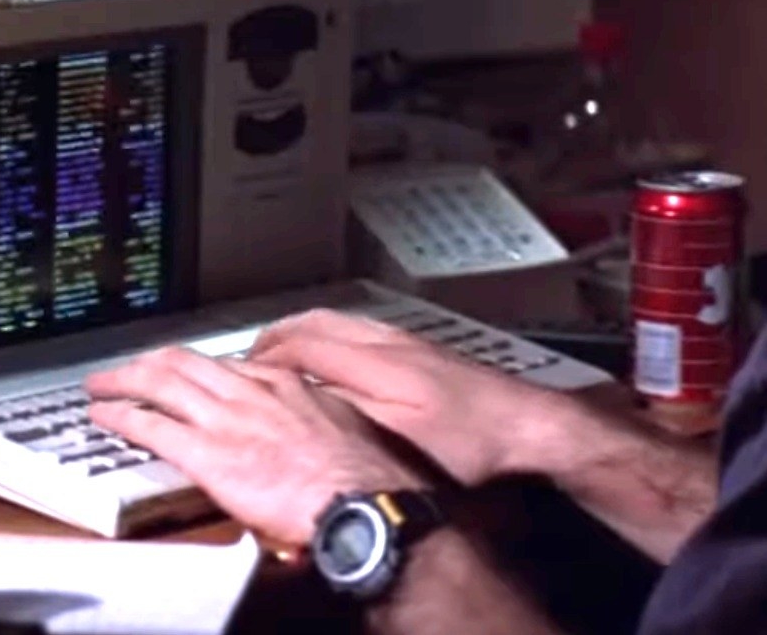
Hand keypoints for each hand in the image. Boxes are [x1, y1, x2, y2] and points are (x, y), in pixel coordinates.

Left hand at [84, 347, 424, 549]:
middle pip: (187, 363)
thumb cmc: (357, 470)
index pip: (228, 366)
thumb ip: (313, 414)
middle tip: (128, 367)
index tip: (186, 373)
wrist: (354, 496)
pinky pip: (152, 427)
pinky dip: (122, 417)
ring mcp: (226, 419)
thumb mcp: (342, 423)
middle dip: (151, 363)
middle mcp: (250, 391)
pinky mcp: (207, 453)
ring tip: (102, 384)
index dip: (198, 368)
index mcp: (284, 384)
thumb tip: (309, 424)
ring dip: (126, 380)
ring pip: (162, 383)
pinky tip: (104, 416)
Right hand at [249, 308, 559, 486]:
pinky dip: (335, 341)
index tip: (238, 370)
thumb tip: (297, 403)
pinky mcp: (425, 352)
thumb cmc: (469, 443)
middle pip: (319, 323)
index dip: (265, 355)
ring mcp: (409, 343)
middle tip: (252, 357)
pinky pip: (364, 333)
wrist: (528, 426)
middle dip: (279, 337)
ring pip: (343, 325)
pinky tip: (337, 364)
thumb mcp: (397, 439)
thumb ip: (344, 416)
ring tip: (283, 358)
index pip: (303, 343)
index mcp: (376, 361)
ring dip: (306, 336)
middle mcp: (389, 341)